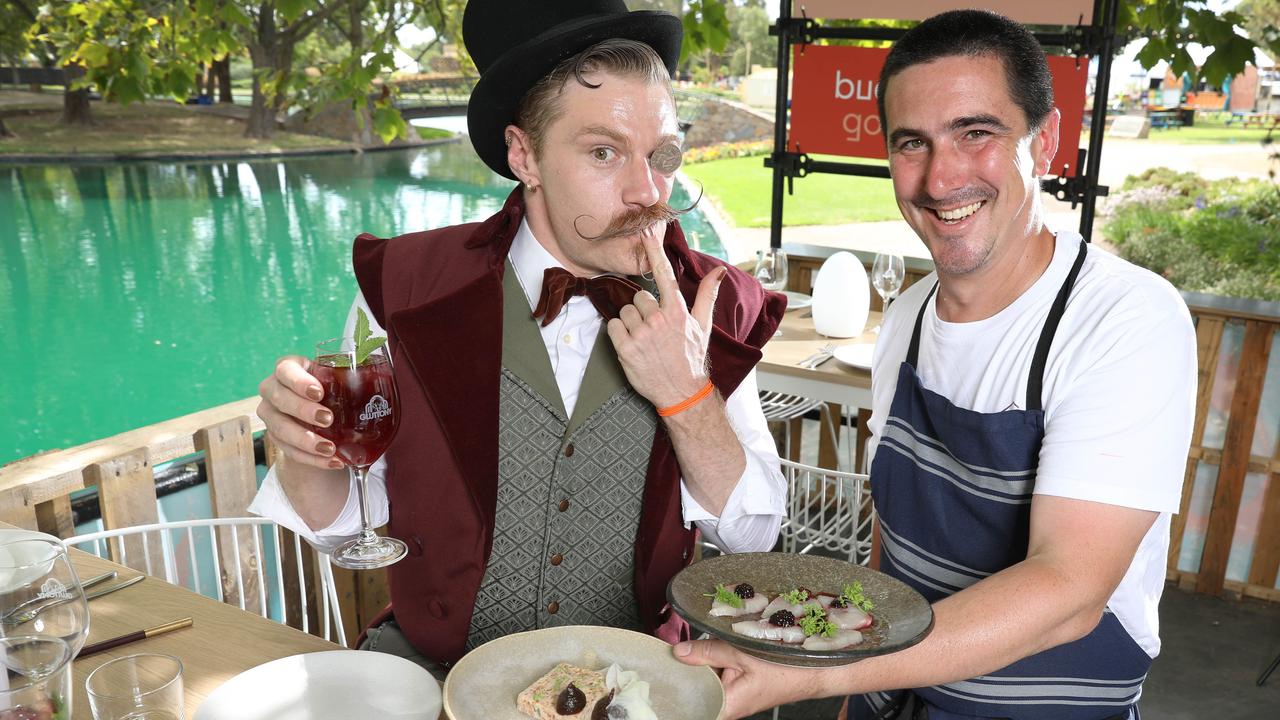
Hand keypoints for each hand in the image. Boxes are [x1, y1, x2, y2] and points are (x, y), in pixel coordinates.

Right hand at [256, 355, 341, 469]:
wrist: (317, 414)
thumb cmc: (329, 389)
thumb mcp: (335, 380)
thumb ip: (349, 379)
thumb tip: (380, 382)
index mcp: (288, 368)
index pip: (285, 370)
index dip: (298, 381)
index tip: (318, 392)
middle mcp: (272, 389)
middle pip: (279, 399)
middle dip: (303, 411)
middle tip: (328, 419)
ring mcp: (270, 415)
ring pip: (280, 428)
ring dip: (306, 440)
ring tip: (330, 448)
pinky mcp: (275, 438)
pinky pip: (289, 451)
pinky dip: (312, 459)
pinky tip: (333, 462)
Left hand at [606, 232, 726, 407]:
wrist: (682, 393)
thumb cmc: (691, 358)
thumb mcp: (703, 325)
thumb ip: (708, 294)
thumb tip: (719, 270)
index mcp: (677, 311)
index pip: (663, 273)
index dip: (654, 249)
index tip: (647, 229)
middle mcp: (658, 320)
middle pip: (638, 297)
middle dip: (643, 310)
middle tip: (654, 329)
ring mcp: (641, 335)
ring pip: (625, 311)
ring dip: (631, 323)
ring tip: (645, 339)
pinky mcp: (625, 349)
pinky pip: (613, 326)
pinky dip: (618, 334)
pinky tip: (632, 345)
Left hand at [673, 639, 829, 718]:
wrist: (815, 669)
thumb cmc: (785, 667)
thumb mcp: (742, 653)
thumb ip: (708, 652)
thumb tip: (679, 652)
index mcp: (726, 705)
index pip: (691, 704)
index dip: (677, 688)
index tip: (663, 672)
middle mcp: (728, 705)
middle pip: (697, 687)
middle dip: (689, 668)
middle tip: (675, 649)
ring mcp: (734, 695)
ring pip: (709, 677)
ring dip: (705, 661)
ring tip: (698, 644)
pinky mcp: (740, 685)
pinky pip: (721, 673)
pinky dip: (717, 659)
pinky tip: (715, 645)